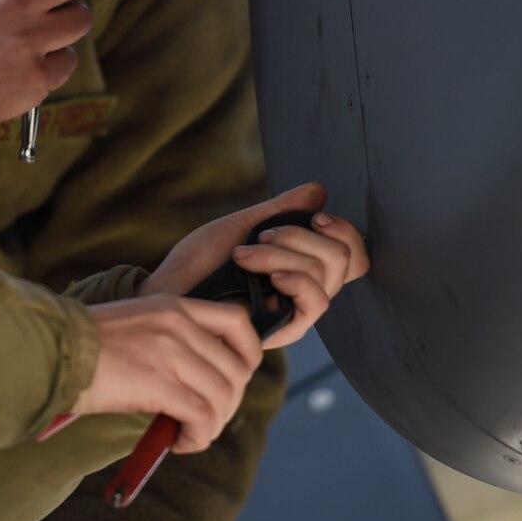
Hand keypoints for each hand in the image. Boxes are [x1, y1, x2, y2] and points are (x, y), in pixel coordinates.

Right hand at [70, 293, 262, 452]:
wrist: (49, 350)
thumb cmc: (81, 345)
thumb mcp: (134, 325)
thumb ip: (169, 340)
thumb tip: (197, 380)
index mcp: (174, 305)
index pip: (238, 321)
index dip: (249, 354)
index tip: (236, 379)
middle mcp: (179, 324)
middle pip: (236, 368)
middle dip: (229, 403)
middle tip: (205, 419)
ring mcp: (171, 352)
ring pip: (222, 396)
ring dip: (212, 425)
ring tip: (189, 435)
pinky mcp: (160, 383)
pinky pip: (201, 417)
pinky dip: (197, 437)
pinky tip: (179, 443)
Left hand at [139, 183, 370, 350]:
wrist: (169, 292)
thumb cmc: (198, 264)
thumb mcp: (243, 225)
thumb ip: (282, 210)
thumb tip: (319, 190)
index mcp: (301, 266)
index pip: (352, 254)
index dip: (346, 231)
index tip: (317, 216)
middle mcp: (305, 291)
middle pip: (344, 259)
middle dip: (302, 235)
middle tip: (261, 236)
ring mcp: (297, 312)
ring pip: (327, 274)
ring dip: (284, 252)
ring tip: (246, 255)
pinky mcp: (286, 330)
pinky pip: (316, 302)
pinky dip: (294, 277)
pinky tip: (265, 274)